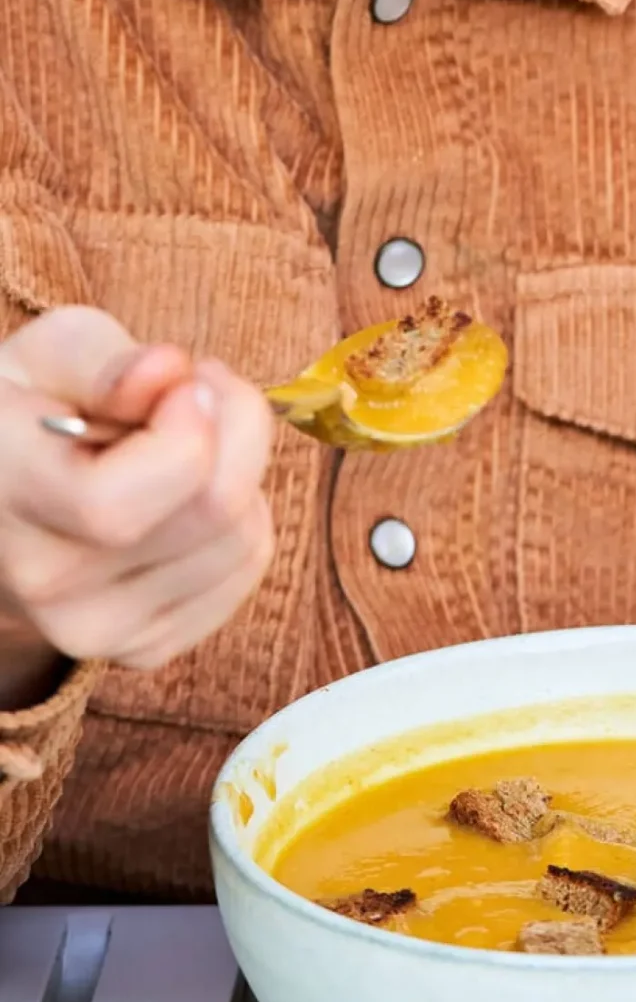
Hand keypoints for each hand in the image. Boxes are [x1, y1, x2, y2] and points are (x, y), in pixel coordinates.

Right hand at [0, 306, 275, 701]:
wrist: (6, 500)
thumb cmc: (33, 408)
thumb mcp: (50, 354)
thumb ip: (106, 360)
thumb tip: (166, 373)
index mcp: (2, 493)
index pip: (117, 505)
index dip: (185, 432)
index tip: (185, 382)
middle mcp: (40, 581)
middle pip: (209, 513)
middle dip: (234, 425)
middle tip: (193, 391)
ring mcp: (92, 629)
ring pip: (243, 540)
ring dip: (242, 468)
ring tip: (182, 440)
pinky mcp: (143, 647)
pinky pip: (246, 568)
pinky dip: (243, 514)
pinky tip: (187, 493)